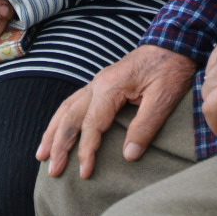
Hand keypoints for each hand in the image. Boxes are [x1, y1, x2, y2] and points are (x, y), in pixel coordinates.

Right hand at [36, 44, 195, 178]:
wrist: (175, 42)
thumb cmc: (171, 68)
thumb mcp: (164, 97)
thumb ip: (145, 126)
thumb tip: (128, 156)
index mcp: (111, 86)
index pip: (92, 125)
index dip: (86, 151)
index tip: (84, 173)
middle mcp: (98, 83)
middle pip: (71, 117)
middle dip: (59, 144)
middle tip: (52, 171)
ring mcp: (99, 82)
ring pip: (67, 108)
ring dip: (54, 132)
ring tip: (42, 154)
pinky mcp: (103, 84)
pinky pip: (75, 103)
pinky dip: (63, 119)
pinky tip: (58, 130)